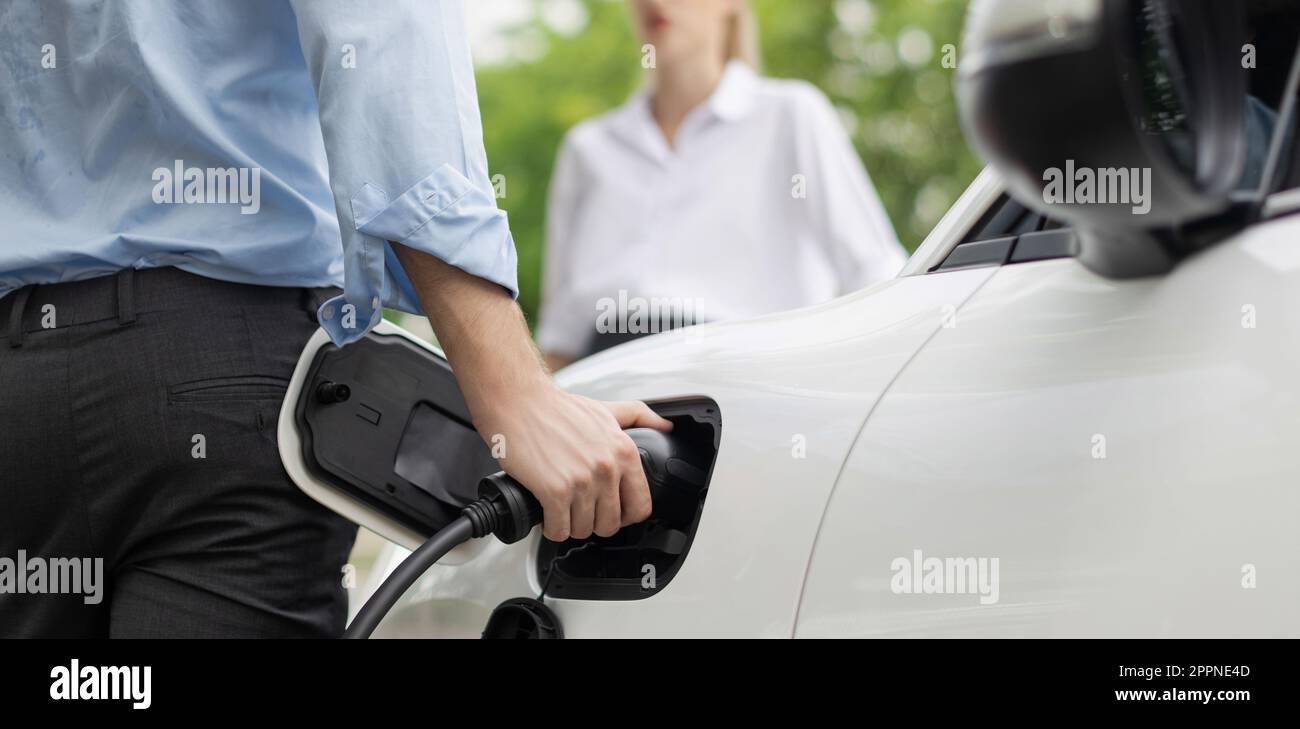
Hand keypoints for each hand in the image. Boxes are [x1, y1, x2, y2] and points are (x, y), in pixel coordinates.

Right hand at [474, 384, 671, 540]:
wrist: (518, 402)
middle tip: (579, 510)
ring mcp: (582, 481)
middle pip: (610, 524)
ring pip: (583, 530)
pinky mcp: (555, 491)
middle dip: (593, 522)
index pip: (641, 506)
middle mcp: (607, 468)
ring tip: (561, 509)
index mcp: (624, 452)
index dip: (625, 516)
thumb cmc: (557, 408)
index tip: (610, 512)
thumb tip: (666, 427)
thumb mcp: (607, 409)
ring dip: (569, 525)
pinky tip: (546, 514)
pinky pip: (559, 530)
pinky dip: (551, 528)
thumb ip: (639, 417)